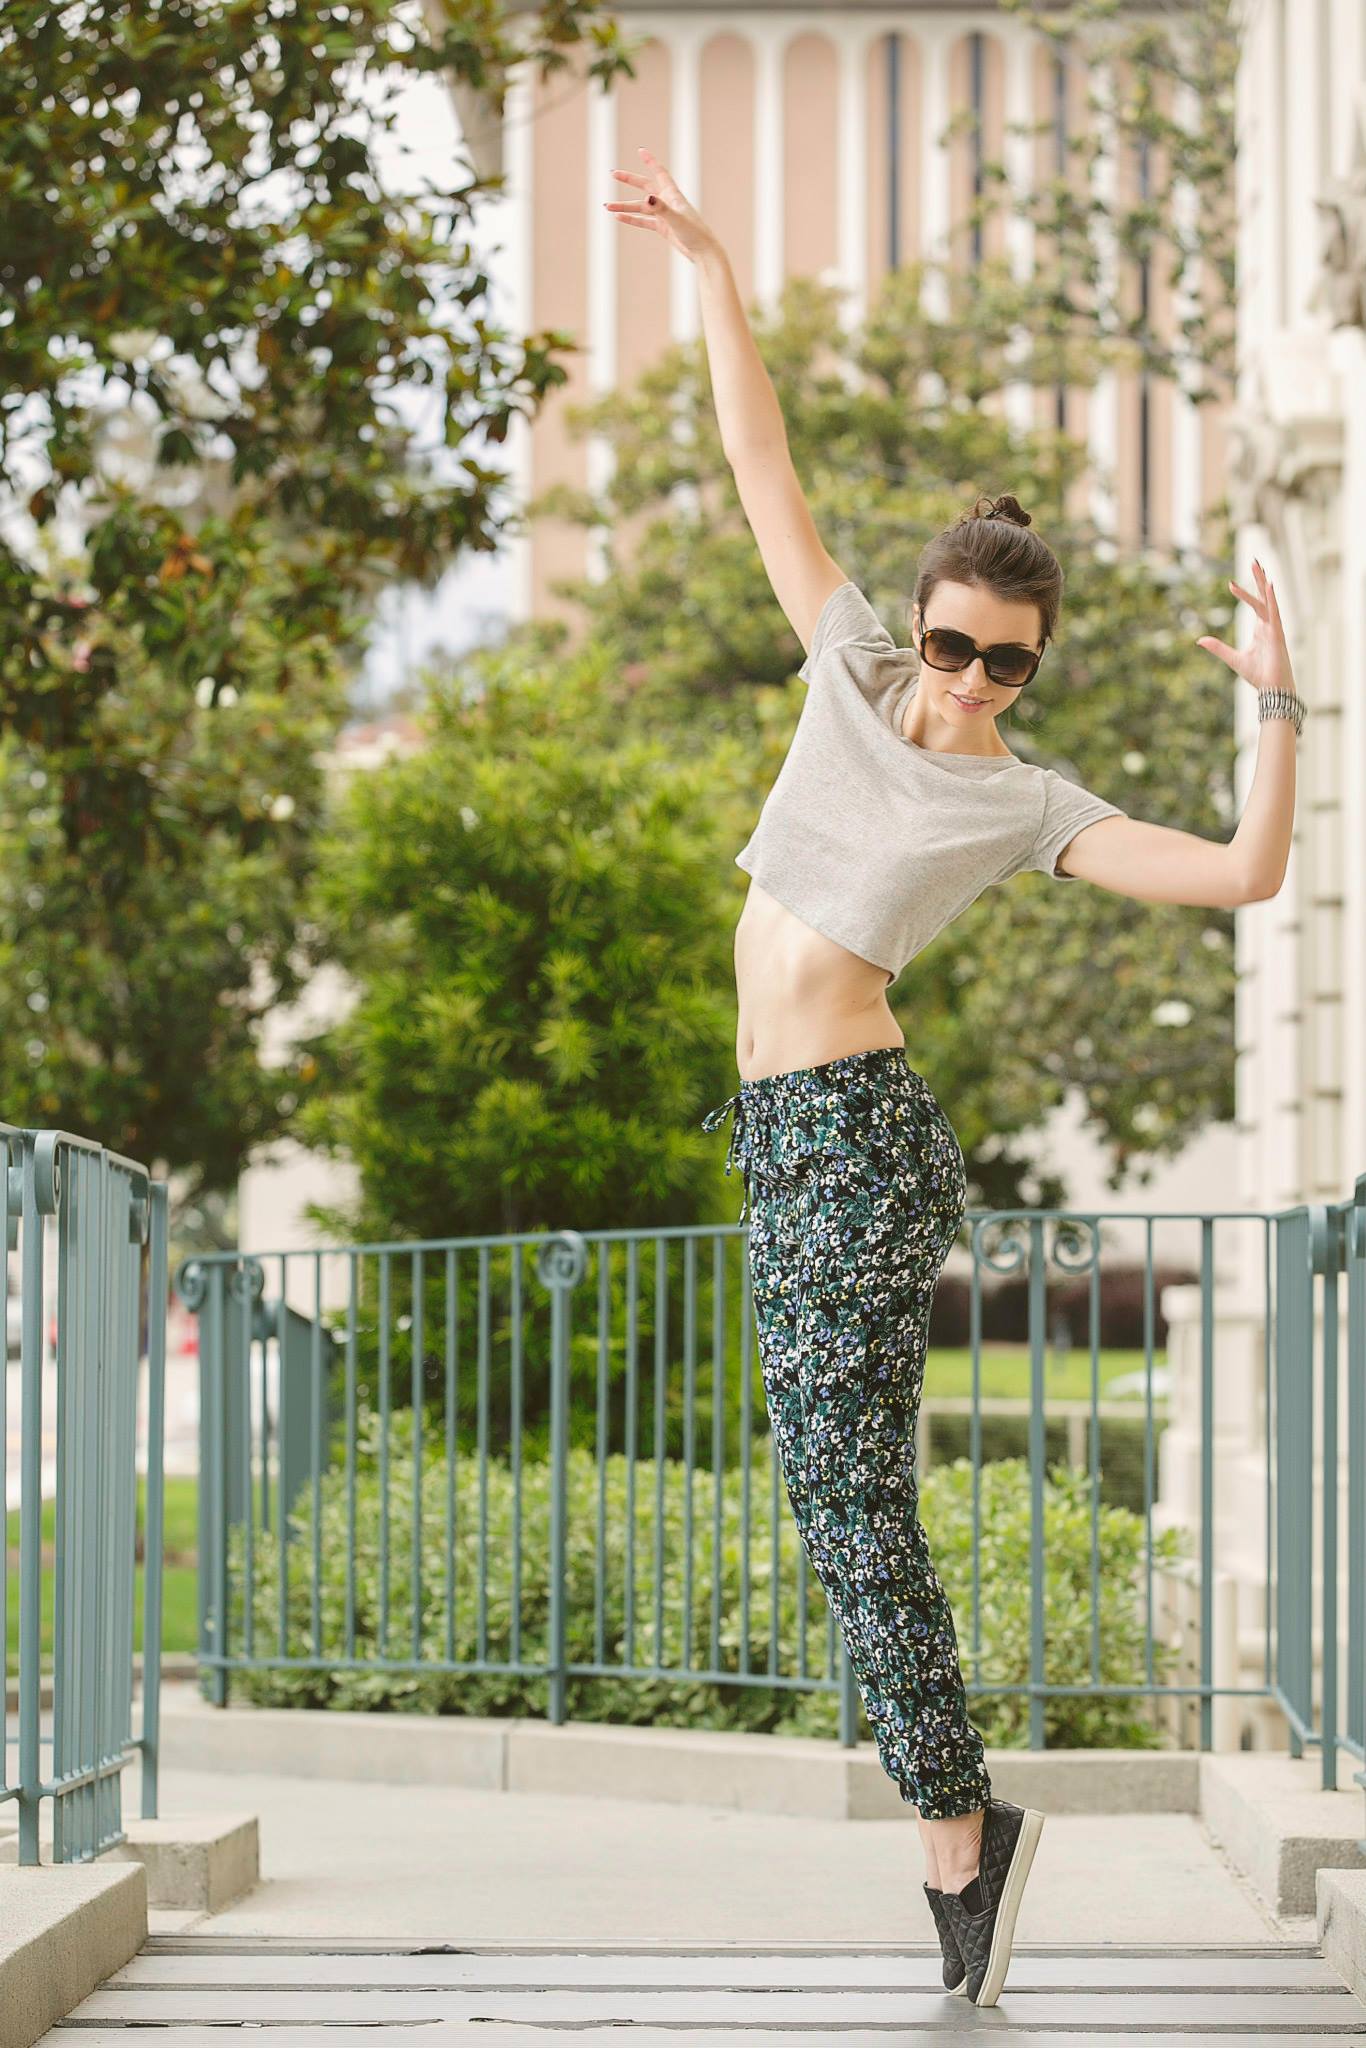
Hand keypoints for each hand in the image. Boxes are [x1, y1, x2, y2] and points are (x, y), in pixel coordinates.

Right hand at [604, 146, 719, 265]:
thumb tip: (646, 198)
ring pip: (640, 207)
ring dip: (625, 206)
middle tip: (613, 174)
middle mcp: (667, 202)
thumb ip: (661, 208)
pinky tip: (619, 217)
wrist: (703, 252)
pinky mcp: (663, 228)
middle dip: (629, 180)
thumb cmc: (695, 233)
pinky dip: (631, 219)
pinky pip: (643, 221)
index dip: (650, 161)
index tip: (640, 151)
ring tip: (607, 206)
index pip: (660, 172)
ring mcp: (664, 215)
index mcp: (673, 195)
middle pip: (645, 186)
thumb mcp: (676, 220)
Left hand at [1196, 558, 1296, 697]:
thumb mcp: (1233, 658)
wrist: (1271, 689)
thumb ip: (1218, 647)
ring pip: (1267, 600)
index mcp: (1261, 629)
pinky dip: (1271, 599)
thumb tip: (1200, 640)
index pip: (1254, 604)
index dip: (1244, 593)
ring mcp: (1274, 628)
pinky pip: (1274, 613)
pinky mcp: (1278, 634)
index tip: (1230, 583)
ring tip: (1257, 566)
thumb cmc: (1259, 675)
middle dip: (1258, 579)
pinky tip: (1269, 585)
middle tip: (1253, 561)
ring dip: (1262, 583)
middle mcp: (1269, 625)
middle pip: (1263, 597)